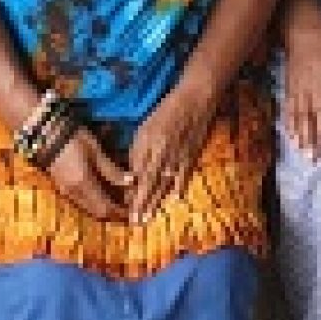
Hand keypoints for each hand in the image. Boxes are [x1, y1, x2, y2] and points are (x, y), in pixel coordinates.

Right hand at [44, 126, 133, 222]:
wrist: (48, 135)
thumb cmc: (75, 138)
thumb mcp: (96, 150)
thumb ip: (111, 169)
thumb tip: (131, 181)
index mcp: (83, 183)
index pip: (105, 207)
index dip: (120, 212)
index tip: (133, 209)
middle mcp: (73, 193)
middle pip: (97, 212)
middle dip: (113, 213)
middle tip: (128, 206)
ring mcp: (66, 193)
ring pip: (89, 209)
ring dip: (104, 208)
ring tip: (118, 200)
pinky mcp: (62, 189)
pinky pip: (81, 203)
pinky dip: (94, 203)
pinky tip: (103, 194)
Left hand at [127, 82, 217, 223]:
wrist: (196, 97)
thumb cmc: (167, 110)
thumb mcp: (146, 126)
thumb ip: (138, 150)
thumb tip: (132, 173)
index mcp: (146, 142)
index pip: (134, 172)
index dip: (130, 190)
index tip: (124, 206)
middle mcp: (160, 150)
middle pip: (147, 182)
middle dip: (140, 203)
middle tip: (134, 222)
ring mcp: (177, 153)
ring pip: (164, 182)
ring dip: (156, 201)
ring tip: (149, 218)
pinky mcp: (192, 153)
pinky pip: (184, 174)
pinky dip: (179, 187)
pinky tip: (174, 200)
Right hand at [282, 16, 320, 161]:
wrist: (303, 30)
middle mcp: (317, 83)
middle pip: (320, 112)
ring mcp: (301, 86)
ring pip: (303, 115)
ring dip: (305, 137)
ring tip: (309, 157)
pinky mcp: (289, 88)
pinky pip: (289, 109)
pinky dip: (291, 126)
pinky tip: (293, 141)